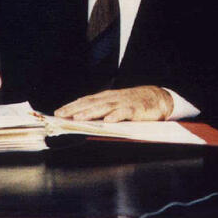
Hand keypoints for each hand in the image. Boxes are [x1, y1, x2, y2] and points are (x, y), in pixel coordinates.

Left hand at [54, 86, 173, 121]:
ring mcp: (124, 103)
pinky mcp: (136, 109)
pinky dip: (116, 116)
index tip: (58, 112)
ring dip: (91, 112)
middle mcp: (113, 98)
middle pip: (91, 103)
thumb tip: (81, 118)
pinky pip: (125, 113)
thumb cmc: (136, 103)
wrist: (159, 98)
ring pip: (105, 107)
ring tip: (79, 119)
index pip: (86, 100)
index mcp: (107, 97)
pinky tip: (108, 121)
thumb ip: (102, 110)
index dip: (72, 106)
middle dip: (75, 109)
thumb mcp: (117, 104)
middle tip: (62, 116)